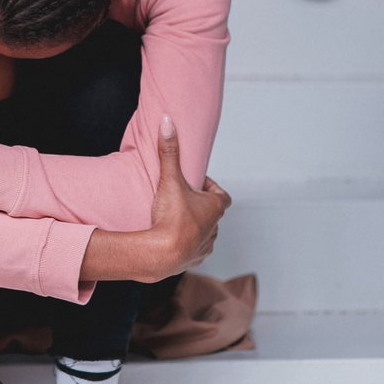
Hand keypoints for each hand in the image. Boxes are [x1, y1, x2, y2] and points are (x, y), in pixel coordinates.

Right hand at [142, 115, 230, 280]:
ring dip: (195, 226)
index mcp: (214, 208)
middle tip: (183, 199)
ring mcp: (205, 247)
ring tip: (177, 220)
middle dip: (200, 206)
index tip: (197, 183)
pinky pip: (194, 251)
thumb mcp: (170, 180)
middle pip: (213, 214)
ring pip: (206, 233)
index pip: (222, 195)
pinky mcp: (192, 261)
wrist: (161, 254)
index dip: (212, 188)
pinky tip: (173, 241)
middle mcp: (214, 228)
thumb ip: (169, 151)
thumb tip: (167, 122)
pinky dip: (187, 245)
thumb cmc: (170, 218)